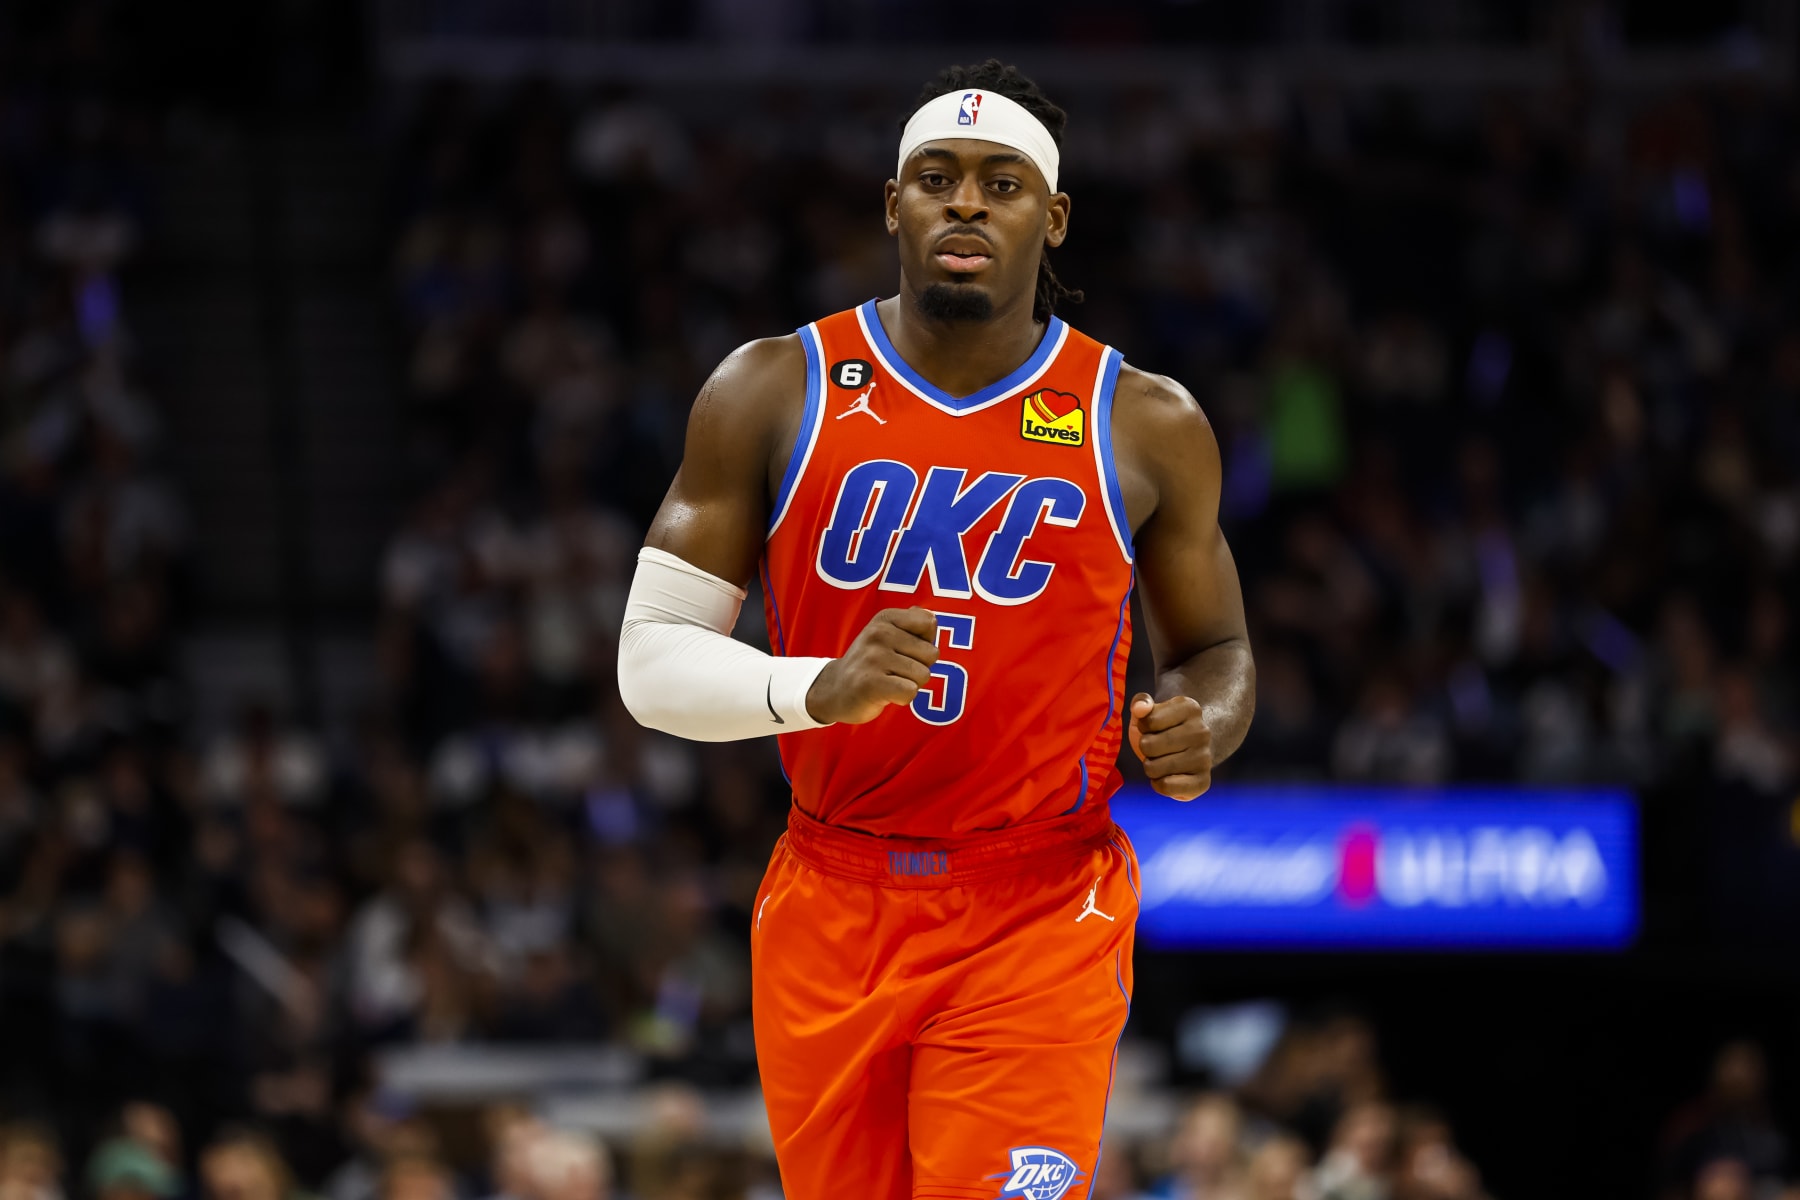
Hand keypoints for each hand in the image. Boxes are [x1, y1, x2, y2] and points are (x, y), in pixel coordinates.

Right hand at [805, 607, 938, 724]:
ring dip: (911, 684)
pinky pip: (910, 691)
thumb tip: (932, 617)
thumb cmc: (871, 663)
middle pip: (931, 653)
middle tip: (896, 670)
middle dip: (920, 667)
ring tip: (889, 681)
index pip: (929, 623)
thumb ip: (913, 624)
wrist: (835, 689)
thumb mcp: (887, 634)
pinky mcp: (871, 683)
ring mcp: (873, 658)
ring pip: (923, 675)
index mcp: (885, 618)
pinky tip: (886, 694)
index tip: (905, 650)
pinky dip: (903, 698)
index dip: (924, 642)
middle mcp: (878, 633)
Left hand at [1128, 692, 1213, 799]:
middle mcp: (1202, 732)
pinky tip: (1167, 776)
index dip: (1144, 727)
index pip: (1148, 721)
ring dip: (1150, 766)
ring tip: (1163, 760)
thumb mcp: (1150, 712)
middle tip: (1158, 747)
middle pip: (1148, 745)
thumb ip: (1141, 703)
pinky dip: (1158, 784)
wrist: (1191, 750)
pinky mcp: (1203, 782)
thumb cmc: (1165, 729)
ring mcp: (1205, 758)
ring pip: (1154, 768)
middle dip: (1145, 748)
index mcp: (1190, 708)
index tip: (1155, 728)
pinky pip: (1165, 787)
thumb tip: (1140, 708)